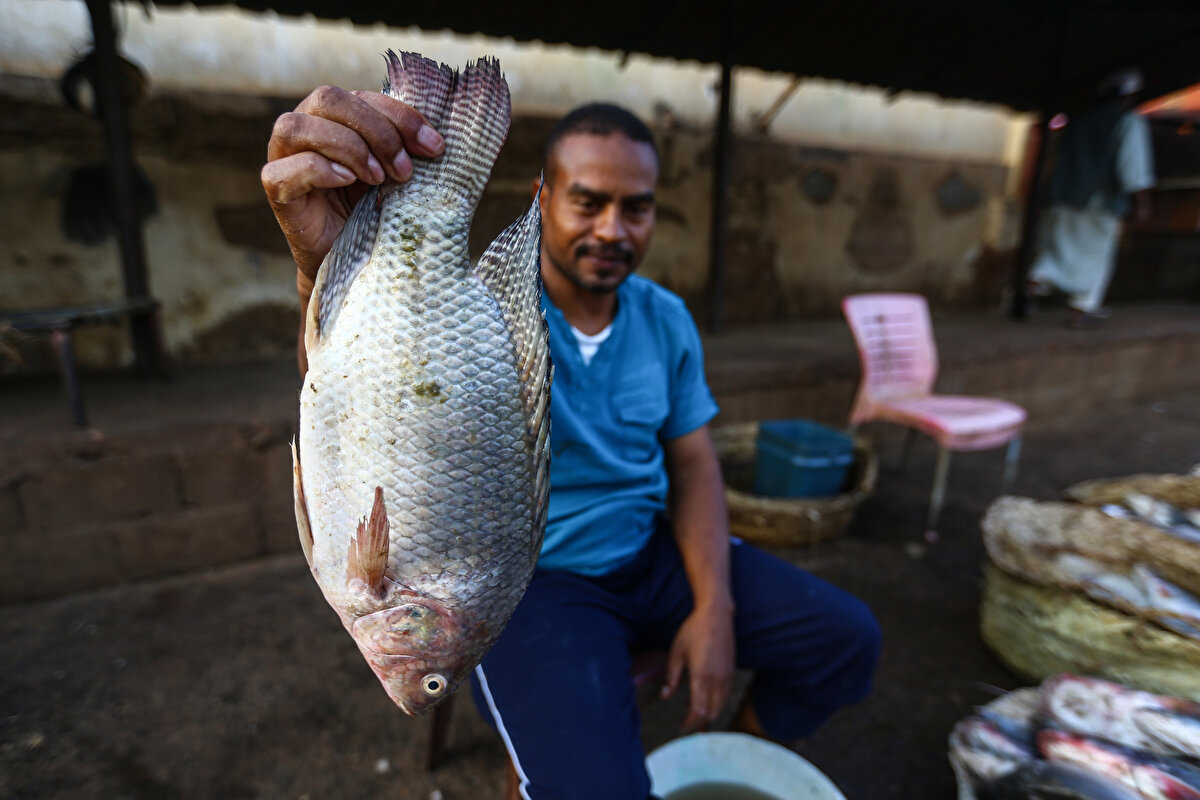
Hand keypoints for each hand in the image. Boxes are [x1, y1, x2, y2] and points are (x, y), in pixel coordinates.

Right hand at [260, 86, 444, 291]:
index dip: (401, 116)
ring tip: (377, 178)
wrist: (357, 261)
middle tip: (404, 170)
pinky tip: (348, 182)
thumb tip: (437, 139)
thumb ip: (406, 148)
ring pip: (297, 126)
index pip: (362, 96)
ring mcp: (283, 158)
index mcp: (334, 116)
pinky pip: (284, 170)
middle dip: (376, 131)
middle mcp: (304, 128)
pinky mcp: (278, 193)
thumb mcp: (397, 173)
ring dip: (347, 147)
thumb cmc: (377, 210)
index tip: (434, 147)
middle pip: (329, 99)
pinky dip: (319, 170)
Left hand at [661, 605, 735, 732]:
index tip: (681, 728)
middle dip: (700, 723)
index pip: (698, 710)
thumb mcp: (676, 652)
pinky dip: (717, 704)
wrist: (717, 615)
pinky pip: (726, 695)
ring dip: (710, 715)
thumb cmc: (693, 631)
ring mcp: (727, 676)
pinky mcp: (732, 671)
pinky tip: (708, 702)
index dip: (690, 723)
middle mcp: (717, 680)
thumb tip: (664, 696)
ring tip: (698, 720)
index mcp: (702, 677)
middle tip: (689, 728)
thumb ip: (671, 677)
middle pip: (711, 712)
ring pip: (720, 705)